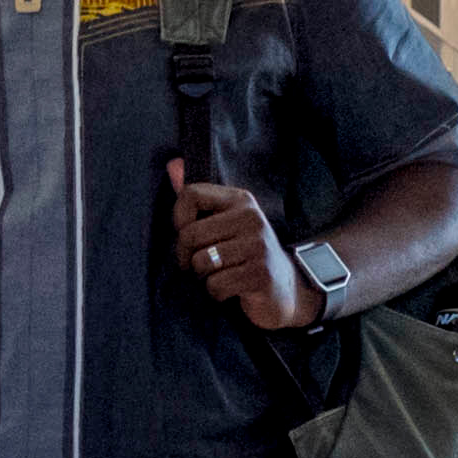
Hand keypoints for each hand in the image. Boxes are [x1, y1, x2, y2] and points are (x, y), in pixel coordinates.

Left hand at [162, 158, 318, 331]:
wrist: (285, 289)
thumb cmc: (246, 254)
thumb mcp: (225, 221)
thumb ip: (199, 197)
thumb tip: (173, 163)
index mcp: (241, 200)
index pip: (191, 194)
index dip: (178, 219)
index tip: (188, 236)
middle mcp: (251, 217)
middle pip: (189, 234)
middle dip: (186, 257)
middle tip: (200, 265)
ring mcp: (258, 246)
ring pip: (201, 262)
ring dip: (203, 277)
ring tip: (220, 275)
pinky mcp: (260, 274)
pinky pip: (215, 285)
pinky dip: (216, 294)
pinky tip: (232, 289)